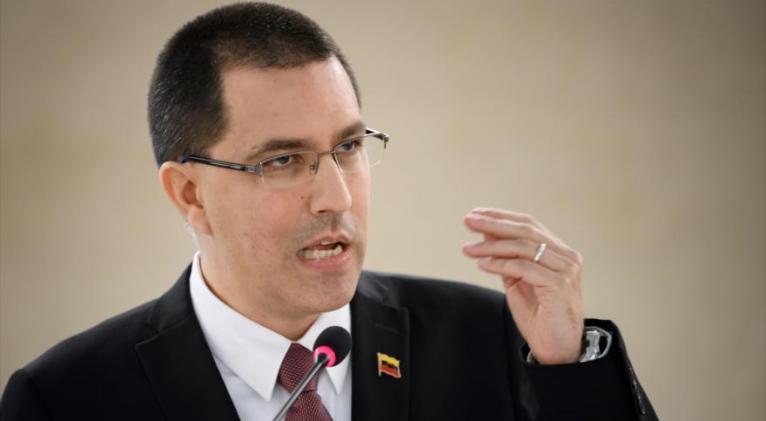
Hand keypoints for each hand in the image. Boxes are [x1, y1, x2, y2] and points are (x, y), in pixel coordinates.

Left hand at [462, 207, 583, 363]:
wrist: (557, 349)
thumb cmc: (539, 316)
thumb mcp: (517, 280)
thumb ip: (506, 257)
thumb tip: (486, 230)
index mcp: (559, 252)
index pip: (529, 224)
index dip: (501, 216)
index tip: (476, 214)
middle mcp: (566, 257)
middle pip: (526, 230)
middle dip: (493, 223)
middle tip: (468, 221)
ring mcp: (566, 270)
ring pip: (523, 247)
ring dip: (491, 246)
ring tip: (468, 248)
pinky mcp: (559, 285)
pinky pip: (524, 267)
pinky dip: (500, 264)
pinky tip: (482, 264)